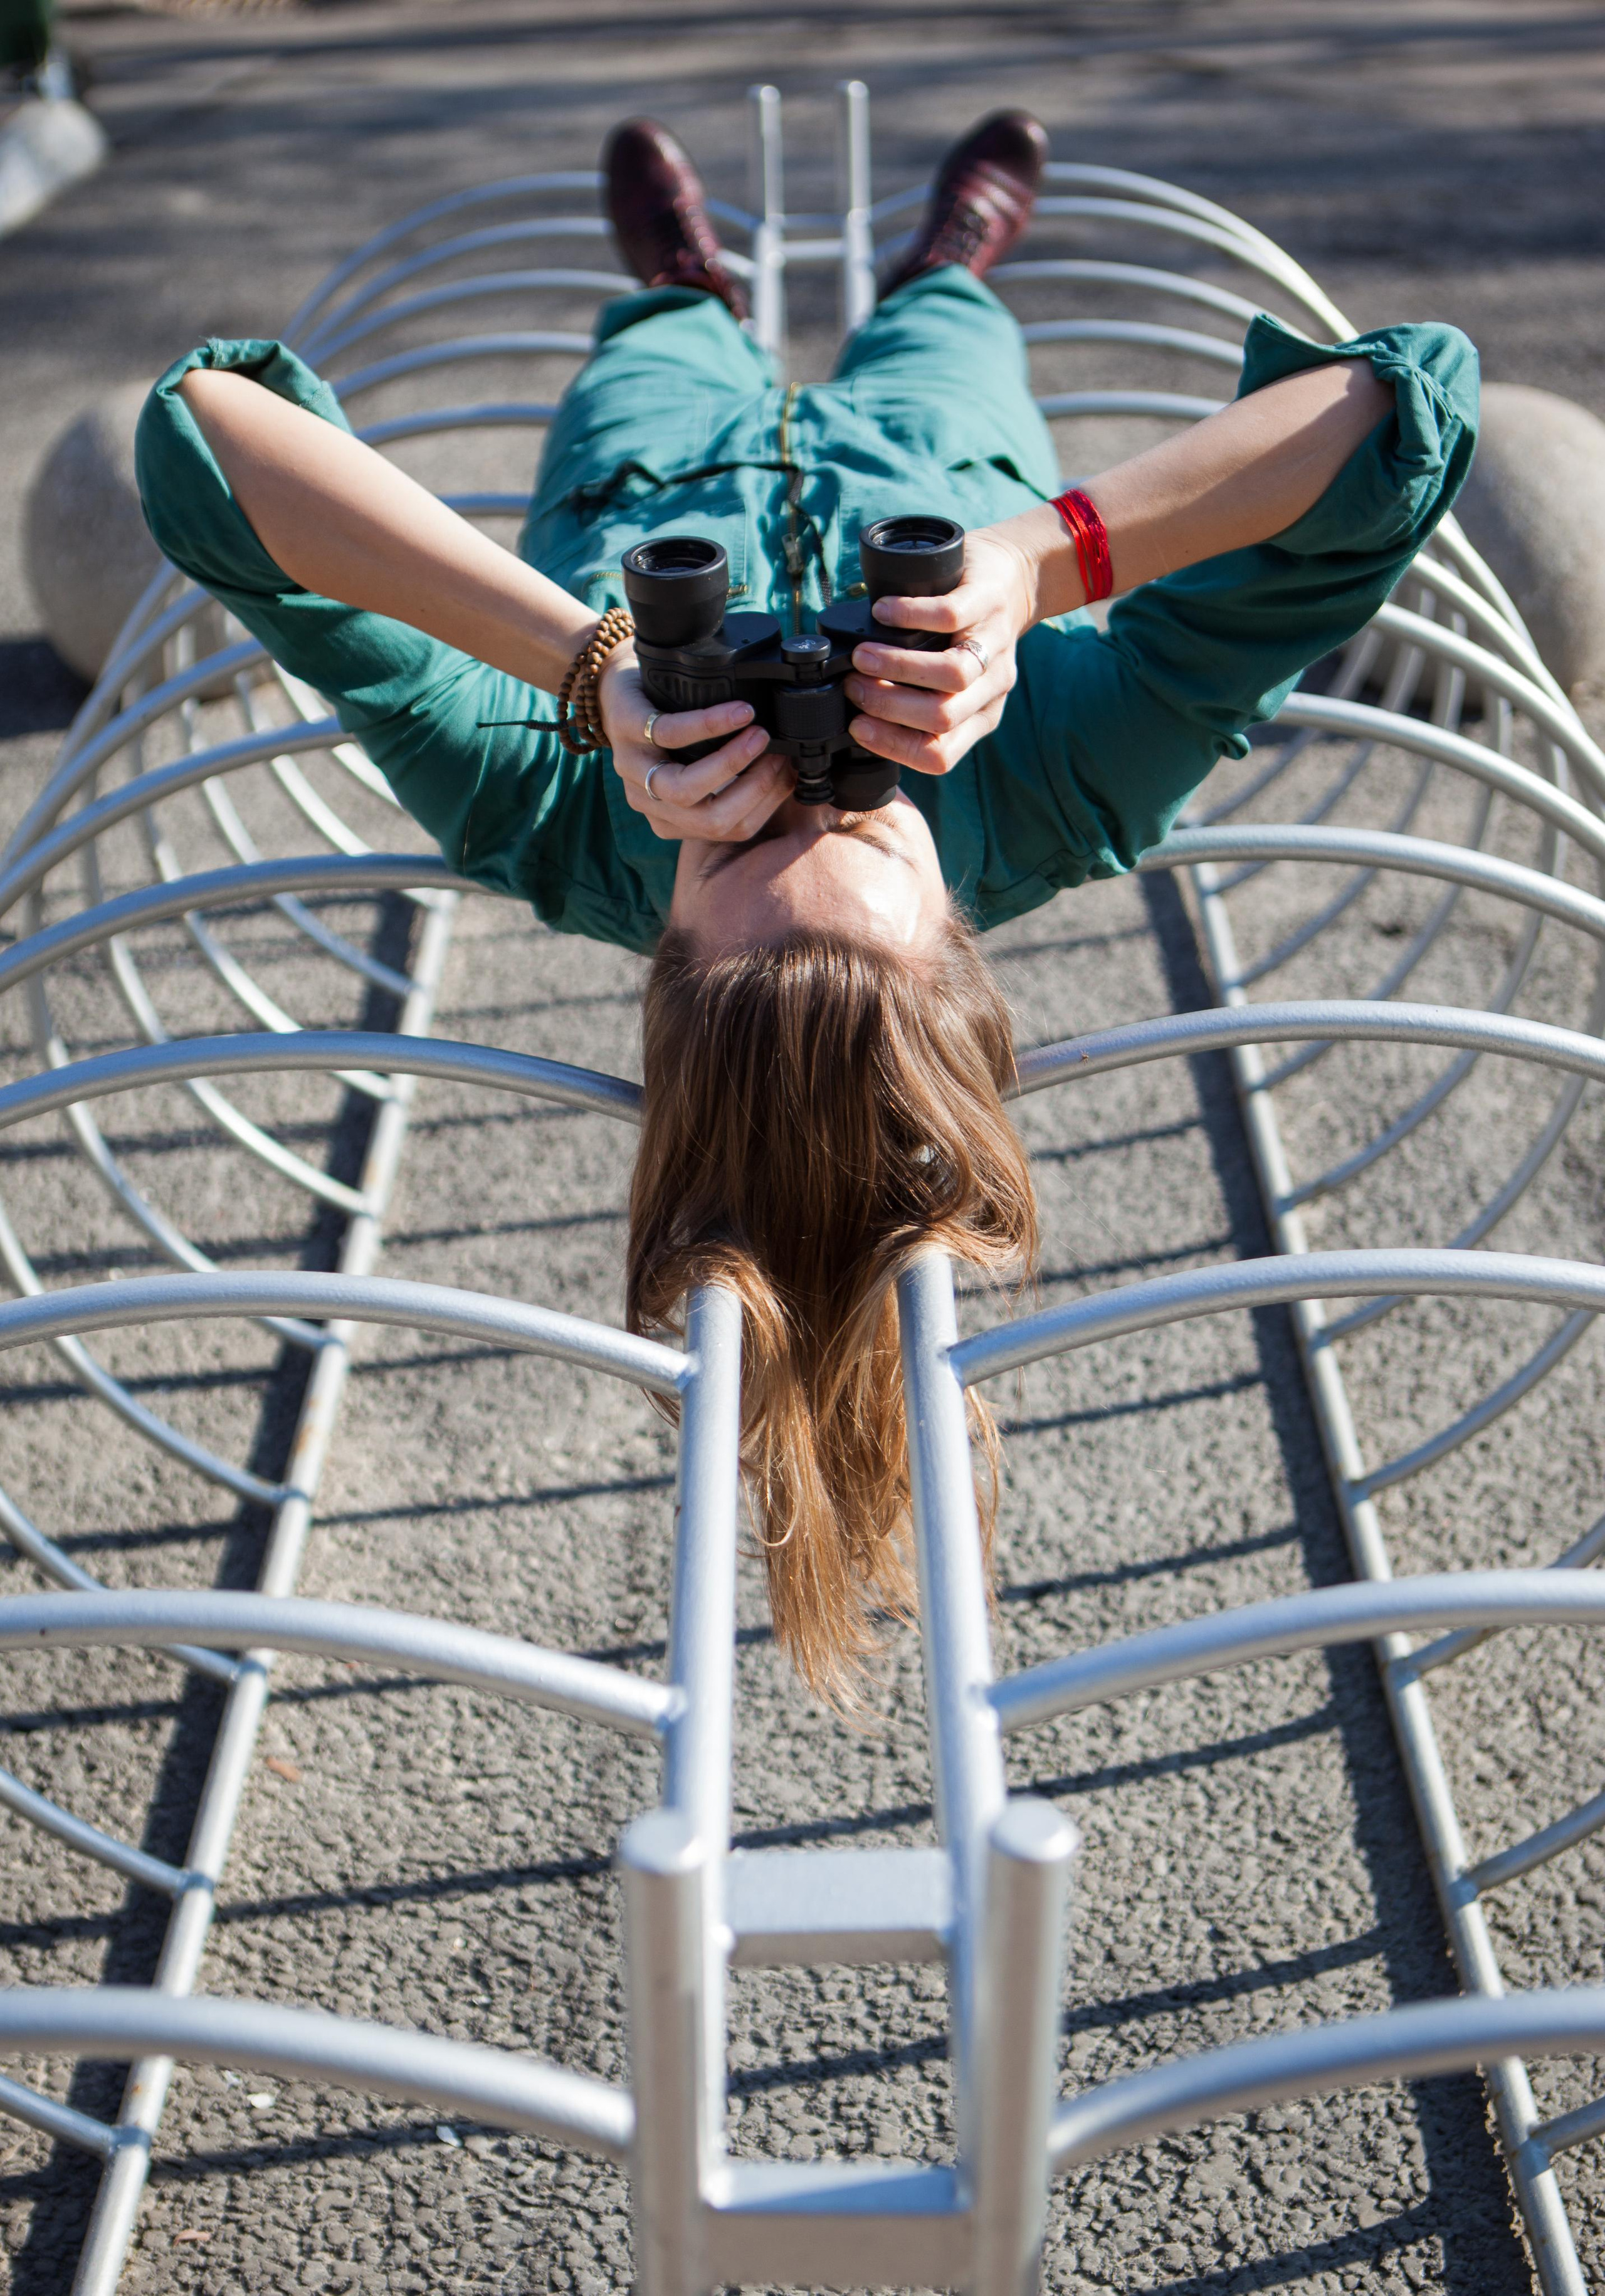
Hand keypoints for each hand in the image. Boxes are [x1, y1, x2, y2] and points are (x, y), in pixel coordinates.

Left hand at [598, 644, 791, 842]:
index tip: (792, 769)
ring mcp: (633, 770)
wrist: (618, 683)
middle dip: (755, 789)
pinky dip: (710, 725)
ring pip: (685, 790)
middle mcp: (651, 803)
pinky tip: (737, 713)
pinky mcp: (626, 731)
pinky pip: (671, 734)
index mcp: (674, 820)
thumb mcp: (702, 757)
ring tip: (759, 734)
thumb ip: (739, 773)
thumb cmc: (670, 721)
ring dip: (731, 762)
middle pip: (712, 822)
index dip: (768, 801)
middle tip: (780, 753)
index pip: (732, 828)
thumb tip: (795, 769)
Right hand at [842, 528, 1036, 775]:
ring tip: (863, 656)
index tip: (856, 726)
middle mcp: (992, 688)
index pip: (939, 755)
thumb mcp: (952, 680)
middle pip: (941, 718)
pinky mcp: (988, 601)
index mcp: (981, 717)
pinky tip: (882, 613)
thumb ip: (919, 698)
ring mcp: (995, 644)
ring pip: (951, 675)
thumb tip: (856, 707)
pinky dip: (908, 615)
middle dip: (887, 705)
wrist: (1014, 578)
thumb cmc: (967, 633)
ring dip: (896, 667)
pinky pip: (949, 616)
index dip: (892, 745)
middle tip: (853, 686)